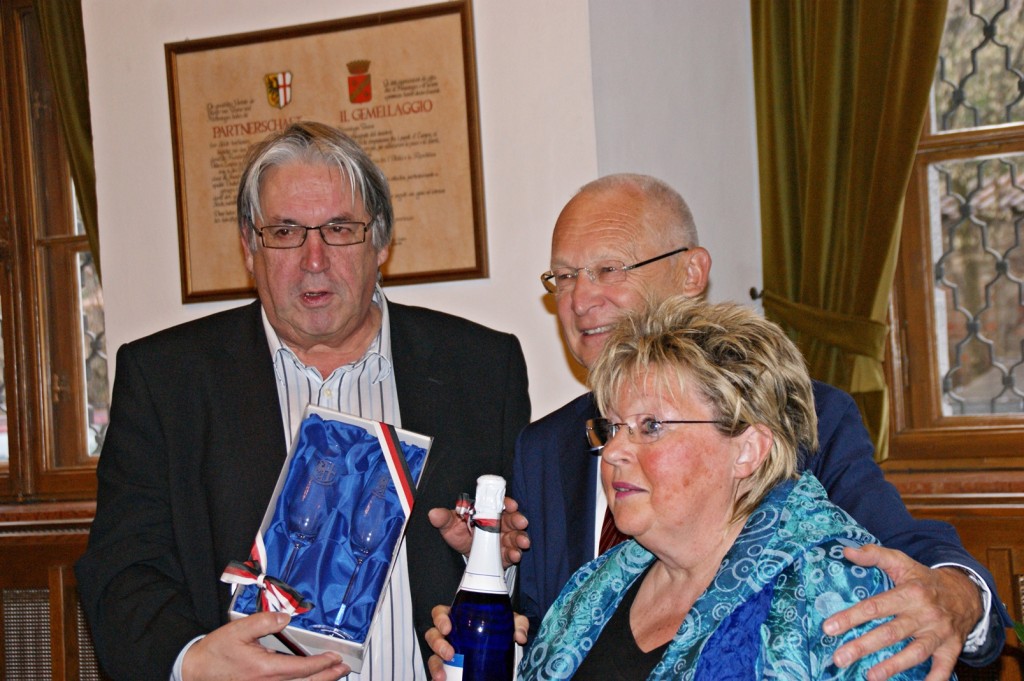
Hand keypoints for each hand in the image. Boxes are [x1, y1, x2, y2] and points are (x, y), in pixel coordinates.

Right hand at [182, 612, 349, 680]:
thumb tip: (285, 617)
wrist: (196, 670)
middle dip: (327, 677)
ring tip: (332, 676)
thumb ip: (264, 621)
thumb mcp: (238, 630)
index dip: (322, 664)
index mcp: (264, 669)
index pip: (302, 668)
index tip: (335, 658)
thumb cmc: (215, 652)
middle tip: (343, 669)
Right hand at [425, 604, 528, 680]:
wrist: (504, 651)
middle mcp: (450, 635)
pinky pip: (439, 672)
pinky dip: (438, 676)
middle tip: (449, 653)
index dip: (440, 619)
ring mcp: (448, 653)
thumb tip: (519, 636)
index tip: (447, 627)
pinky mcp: (450, 668)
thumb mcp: (510, 623)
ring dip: (435, 665)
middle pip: (432, 635)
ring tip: (442, 676)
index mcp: (458, 618)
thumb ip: (518, 624)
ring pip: (433, 656)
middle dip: (437, 644)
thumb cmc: (500, 629)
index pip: (440, 613)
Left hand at [428, 496, 530, 568]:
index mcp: (488, 512)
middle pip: (512, 519)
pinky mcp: (505, 554)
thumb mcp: (450, 524)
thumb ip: (444, 518)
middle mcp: (500, 523)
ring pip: (516, 535)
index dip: (507, 503)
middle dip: (518, 520)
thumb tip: (433, 514)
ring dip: (520, 538)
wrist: (462, 553)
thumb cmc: (459, 532)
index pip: (500, 504)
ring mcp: (504, 539)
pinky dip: (515, 553)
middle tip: (521, 522)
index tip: (511, 505)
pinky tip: (515, 555)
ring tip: (523, 542)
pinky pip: (512, 552)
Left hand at [823, 545, 982, 680]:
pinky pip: (944, 667)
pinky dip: (934, 679)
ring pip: (915, 652)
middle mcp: (924, 614)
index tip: (828, 628)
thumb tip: (846, 550)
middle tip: (839, 658)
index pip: (875, 606)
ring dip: (893, 666)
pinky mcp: (952, 647)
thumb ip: (874, 555)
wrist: (966, 593)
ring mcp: (939, 633)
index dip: (851, 617)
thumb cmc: (924, 579)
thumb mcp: (901, 562)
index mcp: (910, 593)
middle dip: (863, 646)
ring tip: (870, 677)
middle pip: (891, 633)